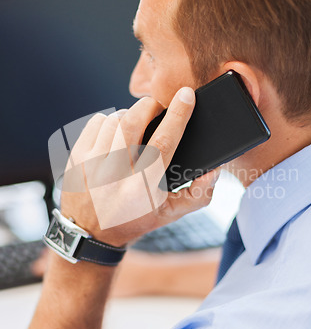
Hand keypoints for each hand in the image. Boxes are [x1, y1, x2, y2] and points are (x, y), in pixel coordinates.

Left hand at [61, 87, 219, 246]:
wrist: (90, 233)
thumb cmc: (135, 219)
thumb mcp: (170, 214)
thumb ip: (198, 195)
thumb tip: (214, 170)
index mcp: (141, 189)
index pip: (163, 143)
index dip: (178, 115)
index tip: (186, 95)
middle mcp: (114, 175)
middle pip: (132, 122)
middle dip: (150, 105)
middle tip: (158, 107)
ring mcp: (91, 165)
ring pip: (115, 119)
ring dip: (130, 115)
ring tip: (137, 127)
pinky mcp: (77, 157)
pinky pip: (97, 122)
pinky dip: (110, 120)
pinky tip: (115, 133)